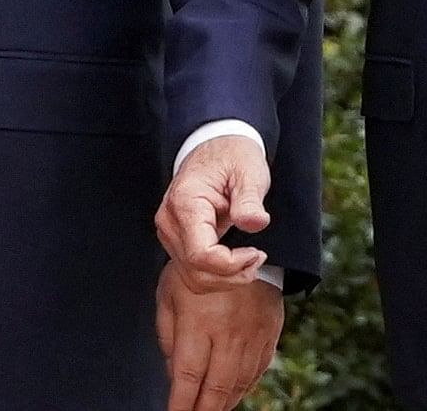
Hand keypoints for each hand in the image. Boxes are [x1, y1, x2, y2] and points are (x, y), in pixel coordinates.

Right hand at [157, 133, 271, 286]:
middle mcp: (169, 220)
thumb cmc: (232, 156)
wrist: (215, 146)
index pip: (201, 255)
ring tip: (249, 261)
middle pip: (196, 271)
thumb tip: (255, 223)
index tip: (257, 253)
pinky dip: (216, 275)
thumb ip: (250, 200)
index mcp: (185, 203)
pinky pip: (192, 271)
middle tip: (258, 259)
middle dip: (231, 275)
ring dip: (224, 279)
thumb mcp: (249, 172)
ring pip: (192, 278)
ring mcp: (169, 232)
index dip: (231, 264)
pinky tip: (235, 261)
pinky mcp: (176, 240)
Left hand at [157, 260, 281, 410]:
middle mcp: (227, 332)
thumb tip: (172, 374)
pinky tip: (231, 397)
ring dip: (223, 404)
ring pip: (238, 385)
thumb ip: (167, 335)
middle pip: (216, 387)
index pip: (188, 374)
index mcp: (198, 321)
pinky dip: (243, 390)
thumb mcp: (169, 294)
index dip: (181, 402)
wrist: (244, 248)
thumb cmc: (196, 272)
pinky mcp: (268, 336)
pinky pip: (256, 373)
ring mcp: (251, 336)